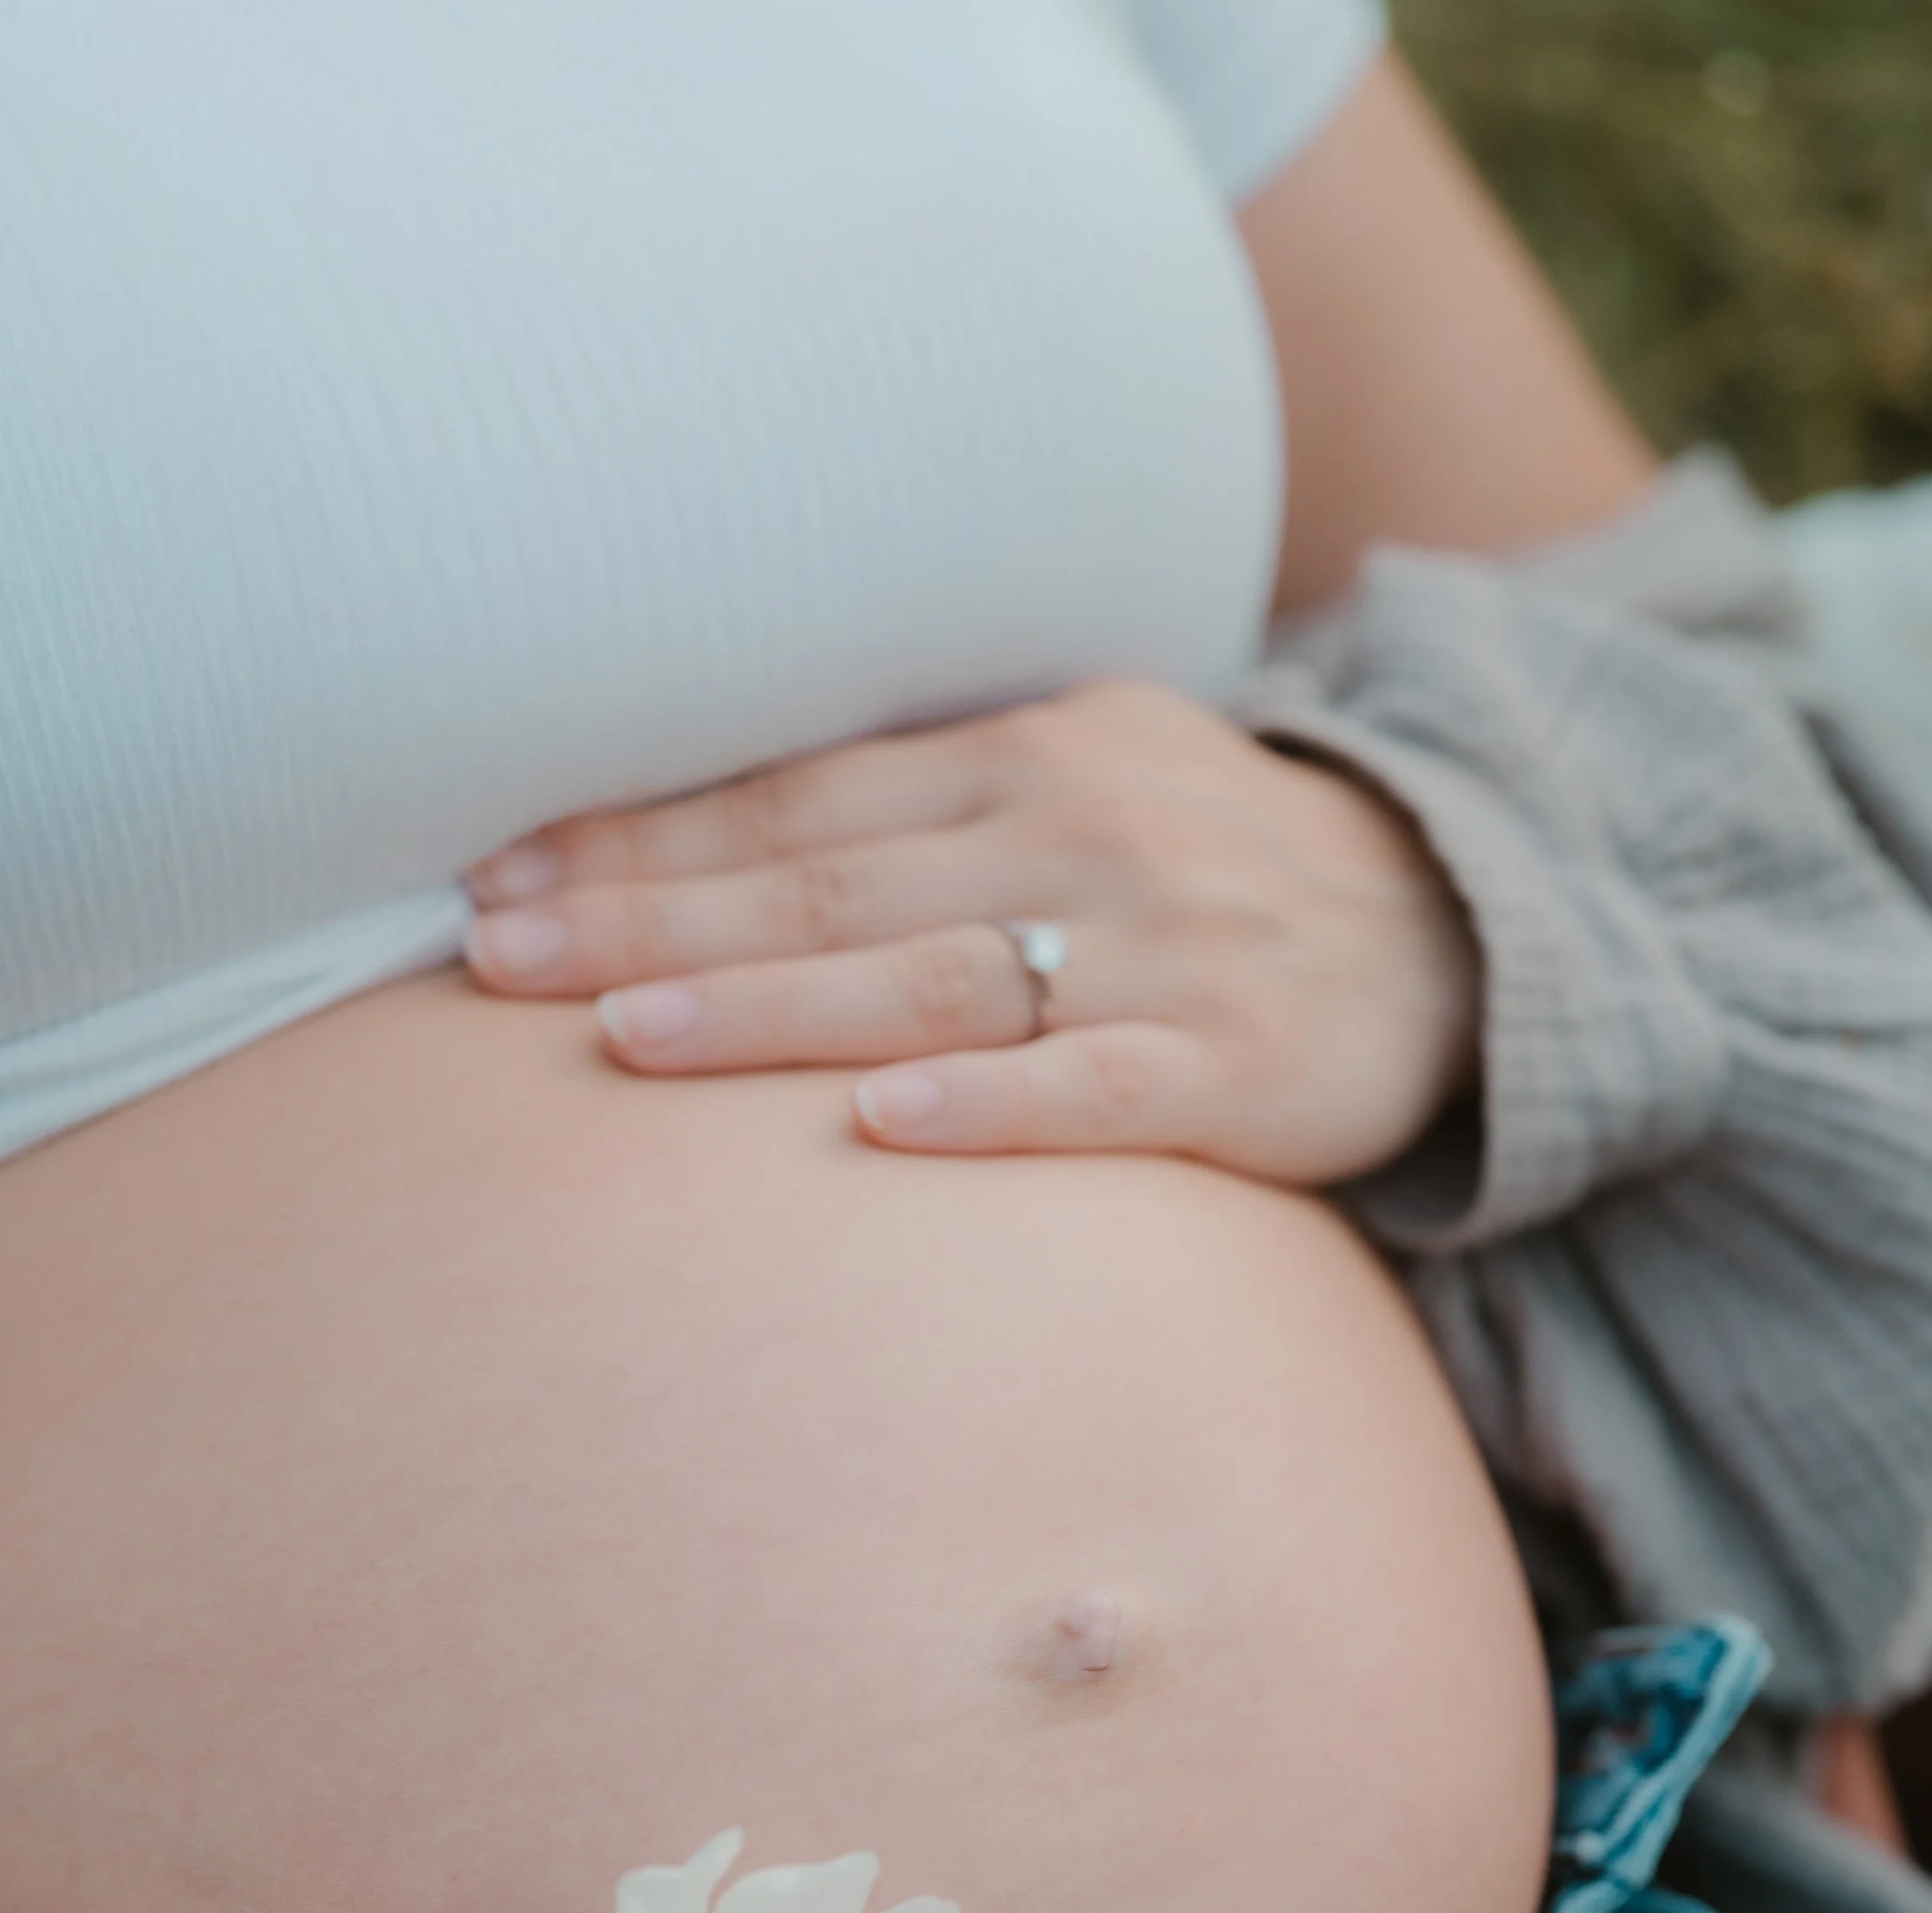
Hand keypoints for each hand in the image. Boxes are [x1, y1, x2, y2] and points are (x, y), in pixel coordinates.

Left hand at [463, 679, 1479, 1184]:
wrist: (1449, 924)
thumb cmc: (1200, 865)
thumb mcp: (1071, 779)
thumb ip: (910, 809)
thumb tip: (689, 842)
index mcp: (1019, 754)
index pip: (791, 800)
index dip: (638, 840)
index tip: (494, 880)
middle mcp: (1076, 833)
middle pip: (827, 885)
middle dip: (649, 919)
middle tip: (495, 959)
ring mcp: (1159, 950)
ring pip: (931, 978)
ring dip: (771, 1007)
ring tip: (624, 1035)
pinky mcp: (1234, 1066)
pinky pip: (1097, 1090)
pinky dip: (988, 1106)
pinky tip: (880, 1126)